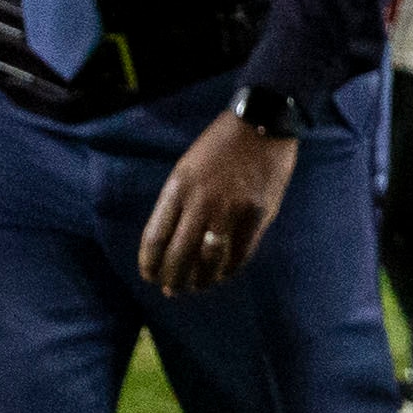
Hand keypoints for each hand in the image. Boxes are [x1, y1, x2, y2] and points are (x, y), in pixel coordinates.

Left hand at [138, 110, 299, 292]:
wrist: (262, 122)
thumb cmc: (221, 145)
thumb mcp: (188, 168)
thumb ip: (180, 201)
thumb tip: (173, 240)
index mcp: (178, 188)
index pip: (155, 237)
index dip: (150, 263)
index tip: (150, 276)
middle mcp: (201, 201)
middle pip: (180, 254)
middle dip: (173, 278)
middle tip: (172, 290)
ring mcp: (231, 208)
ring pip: (210, 258)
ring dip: (202, 279)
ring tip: (198, 287)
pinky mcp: (258, 212)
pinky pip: (241, 251)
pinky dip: (230, 268)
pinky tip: (224, 274)